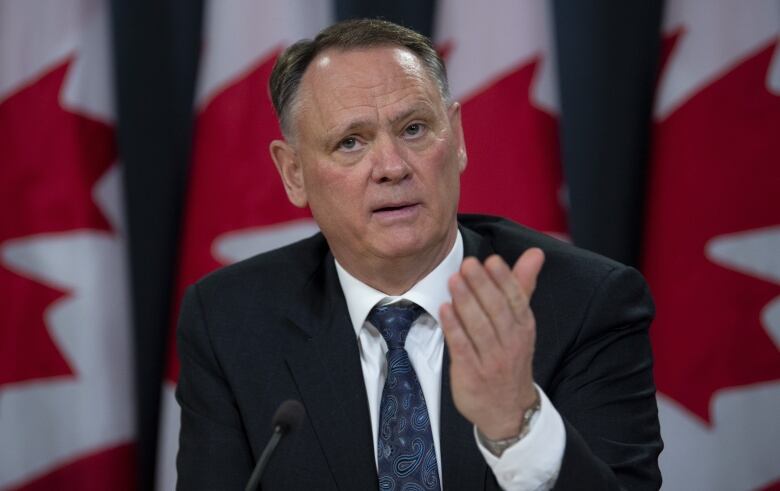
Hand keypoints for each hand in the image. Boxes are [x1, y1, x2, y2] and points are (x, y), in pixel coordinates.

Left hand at [440, 248, 544, 439]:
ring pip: (479, 327)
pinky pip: (463, 347)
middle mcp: (511, 343)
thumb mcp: (521, 322)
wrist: (508, 410)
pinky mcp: (472, 373)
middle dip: (482, 286)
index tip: (491, 261)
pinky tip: (444, 309)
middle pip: (496, 310)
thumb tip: (535, 253)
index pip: (516, 299)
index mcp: (524, 327)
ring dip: (466, 302)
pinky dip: (454, 328)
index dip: (504, 280)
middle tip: (467, 264)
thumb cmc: (511, 357)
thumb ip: (522, 285)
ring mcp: (492, 360)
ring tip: (454, 280)